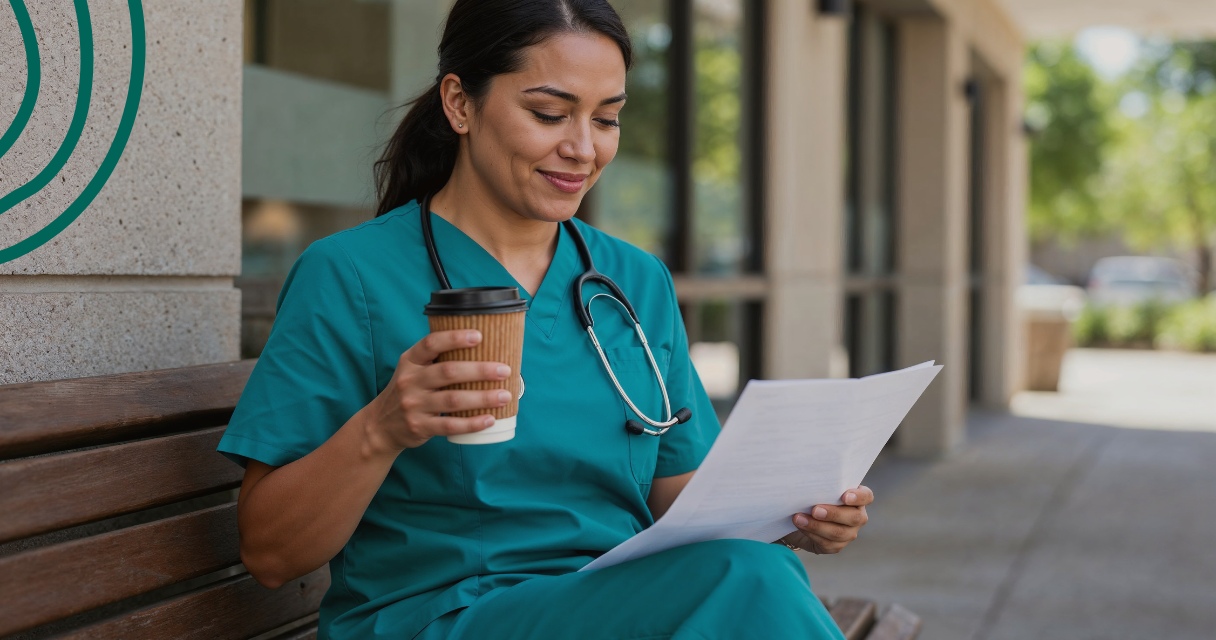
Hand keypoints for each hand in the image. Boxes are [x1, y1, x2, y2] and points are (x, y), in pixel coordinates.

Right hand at [362, 330, 512, 451]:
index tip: (479, 336)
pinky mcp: (419, 426)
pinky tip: (490, 419)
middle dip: (480, 370)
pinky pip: (450, 425)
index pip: (431, 344)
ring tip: (505, 395)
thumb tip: (483, 349)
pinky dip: (472, 423)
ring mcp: (414, 405)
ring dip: (483, 397)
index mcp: (410, 361)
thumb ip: (437, 359)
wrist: (381, 425)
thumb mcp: (413, 370)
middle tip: (504, 370)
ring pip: (453, 399)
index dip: (455, 338)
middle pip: (448, 371)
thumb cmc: (409, 391)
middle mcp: (410, 381)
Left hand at [779, 486, 872, 554]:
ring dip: (817, 526)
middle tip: (815, 510)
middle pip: (854, 517)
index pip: (866, 496)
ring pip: (839, 533)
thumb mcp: (817, 489)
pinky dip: (812, 534)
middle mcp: (857, 517)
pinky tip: (800, 526)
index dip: (858, 497)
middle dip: (833, 514)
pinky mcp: (836, 546)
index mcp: (857, 498)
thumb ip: (820, 485)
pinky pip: (827, 543)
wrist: (801, 518)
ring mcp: (849, 533)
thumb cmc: (812, 497)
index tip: (845, 496)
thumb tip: (809, 478)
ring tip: (798, 518)